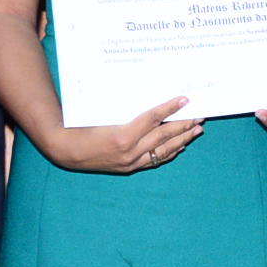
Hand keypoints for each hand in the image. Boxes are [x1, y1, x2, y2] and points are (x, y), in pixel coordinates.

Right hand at [45, 95, 202, 174]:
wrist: (66, 150)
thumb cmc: (80, 127)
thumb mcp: (103, 114)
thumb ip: (126, 110)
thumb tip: (149, 98)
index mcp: (123, 135)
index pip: (153, 119)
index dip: (171, 108)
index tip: (185, 99)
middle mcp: (130, 151)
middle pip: (164, 135)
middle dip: (184, 124)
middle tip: (200, 115)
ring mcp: (131, 162)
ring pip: (164, 149)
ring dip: (182, 139)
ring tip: (197, 130)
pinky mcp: (130, 168)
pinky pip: (155, 160)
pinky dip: (169, 152)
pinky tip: (180, 146)